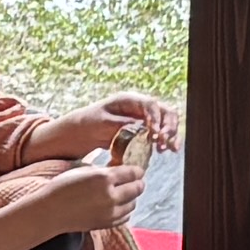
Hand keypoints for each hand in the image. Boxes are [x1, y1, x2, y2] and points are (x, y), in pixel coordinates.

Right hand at [40, 155, 137, 234]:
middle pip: (137, 188)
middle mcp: (110, 195)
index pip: (132, 173)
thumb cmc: (62, 187)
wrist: (51, 211)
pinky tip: (118, 205)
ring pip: (133, 204)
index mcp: (104, 178)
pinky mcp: (107, 224)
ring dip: (131, 197)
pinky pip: (125, 216)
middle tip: (136, 181)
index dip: (137, 170)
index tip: (137, 170)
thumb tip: (119, 171)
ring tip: (125, 193)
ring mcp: (110, 212)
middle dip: (138, 183)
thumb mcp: (83, 171)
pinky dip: (125, 210)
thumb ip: (103, 171)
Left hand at [45, 94, 174, 163]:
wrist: (79, 133)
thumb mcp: (102, 123)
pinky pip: (159, 133)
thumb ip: (122, 124)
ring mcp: (142, 118)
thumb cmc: (87, 123)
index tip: (155, 134)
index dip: (156, 119)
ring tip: (166, 149)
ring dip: (170, 135)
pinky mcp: (143, 130)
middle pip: (164, 111)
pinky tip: (165, 150)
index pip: (151, 104)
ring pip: (166, 122)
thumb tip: (143, 128)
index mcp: (129, 100)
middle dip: (168, 126)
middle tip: (163, 142)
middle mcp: (139, 107)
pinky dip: (165, 141)